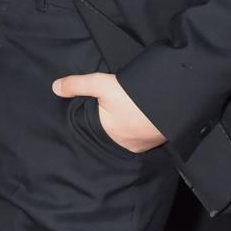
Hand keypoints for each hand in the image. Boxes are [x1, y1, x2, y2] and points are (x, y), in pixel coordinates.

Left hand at [51, 71, 165, 152]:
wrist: (176, 99)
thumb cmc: (135, 96)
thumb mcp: (102, 85)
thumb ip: (78, 85)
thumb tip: (54, 88)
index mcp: (110, 135)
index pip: (96, 130)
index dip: (94, 122)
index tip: (94, 115)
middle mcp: (127, 145)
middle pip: (114, 134)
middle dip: (111, 126)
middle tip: (113, 112)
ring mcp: (145, 144)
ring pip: (131, 135)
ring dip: (129, 126)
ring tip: (127, 113)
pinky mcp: (161, 139)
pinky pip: (147, 134)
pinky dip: (143, 126)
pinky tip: (145, 116)